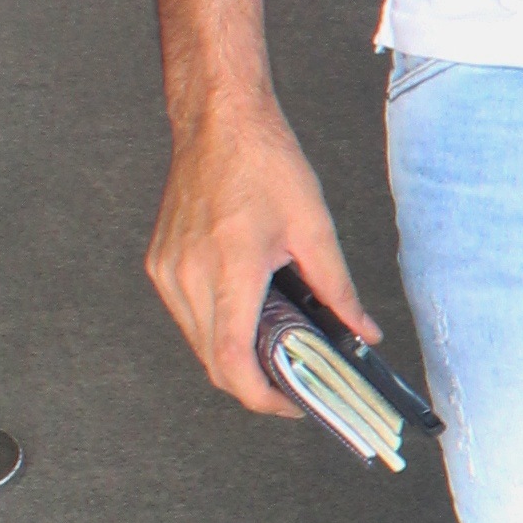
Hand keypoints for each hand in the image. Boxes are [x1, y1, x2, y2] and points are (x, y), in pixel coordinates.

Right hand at [148, 86, 369, 409]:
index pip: (232, 361)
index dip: (263, 397)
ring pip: (198, 344)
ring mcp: (166, 270)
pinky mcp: (159, 263)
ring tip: (280, 345)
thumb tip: (363, 332)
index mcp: (229, 267)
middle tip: (298, 380)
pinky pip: (187, 317)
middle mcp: (187, 274)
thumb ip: (339, 290)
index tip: (294, 403)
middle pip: (214, 362)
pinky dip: (218, 328)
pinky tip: (252, 315)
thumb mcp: (315, 227)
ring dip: (236, 356)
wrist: (218, 119)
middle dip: (256, 382)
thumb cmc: (263, 161)